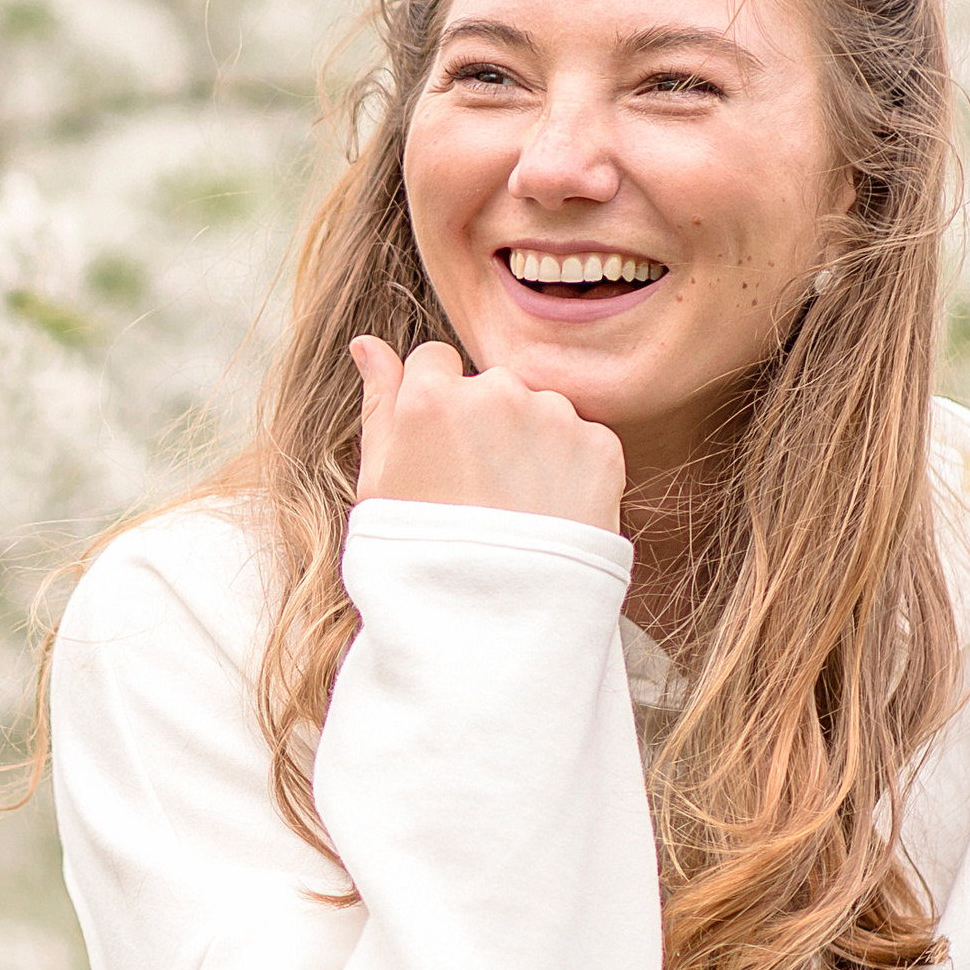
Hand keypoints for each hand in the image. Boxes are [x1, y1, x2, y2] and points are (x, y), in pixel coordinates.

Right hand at [348, 338, 624, 533]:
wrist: (495, 626)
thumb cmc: (419, 557)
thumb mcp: (379, 483)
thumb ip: (378, 403)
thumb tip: (367, 343)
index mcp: (432, 398)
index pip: (434, 360)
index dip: (434, 404)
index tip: (440, 447)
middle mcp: (497, 392)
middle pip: (492, 385)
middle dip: (487, 422)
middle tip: (479, 489)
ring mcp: (555, 418)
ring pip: (540, 411)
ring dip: (531, 443)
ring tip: (517, 509)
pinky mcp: (601, 449)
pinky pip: (583, 442)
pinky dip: (571, 470)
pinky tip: (551, 514)